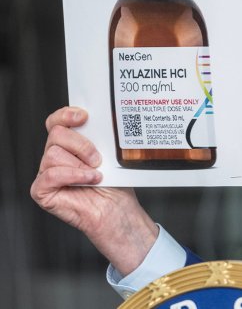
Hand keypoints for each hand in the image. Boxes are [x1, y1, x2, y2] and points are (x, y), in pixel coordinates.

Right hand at [31, 106, 158, 275]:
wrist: (116, 210)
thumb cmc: (114, 184)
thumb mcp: (110, 154)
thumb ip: (100, 137)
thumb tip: (104, 119)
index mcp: (70, 144)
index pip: (56, 122)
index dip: (65, 115)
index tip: (84, 116)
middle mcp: (56, 156)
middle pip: (55, 134)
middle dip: (81, 144)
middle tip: (97, 159)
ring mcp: (47, 173)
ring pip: (53, 154)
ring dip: (80, 164)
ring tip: (96, 174)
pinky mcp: (42, 190)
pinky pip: (51, 174)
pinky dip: (73, 175)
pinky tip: (88, 180)